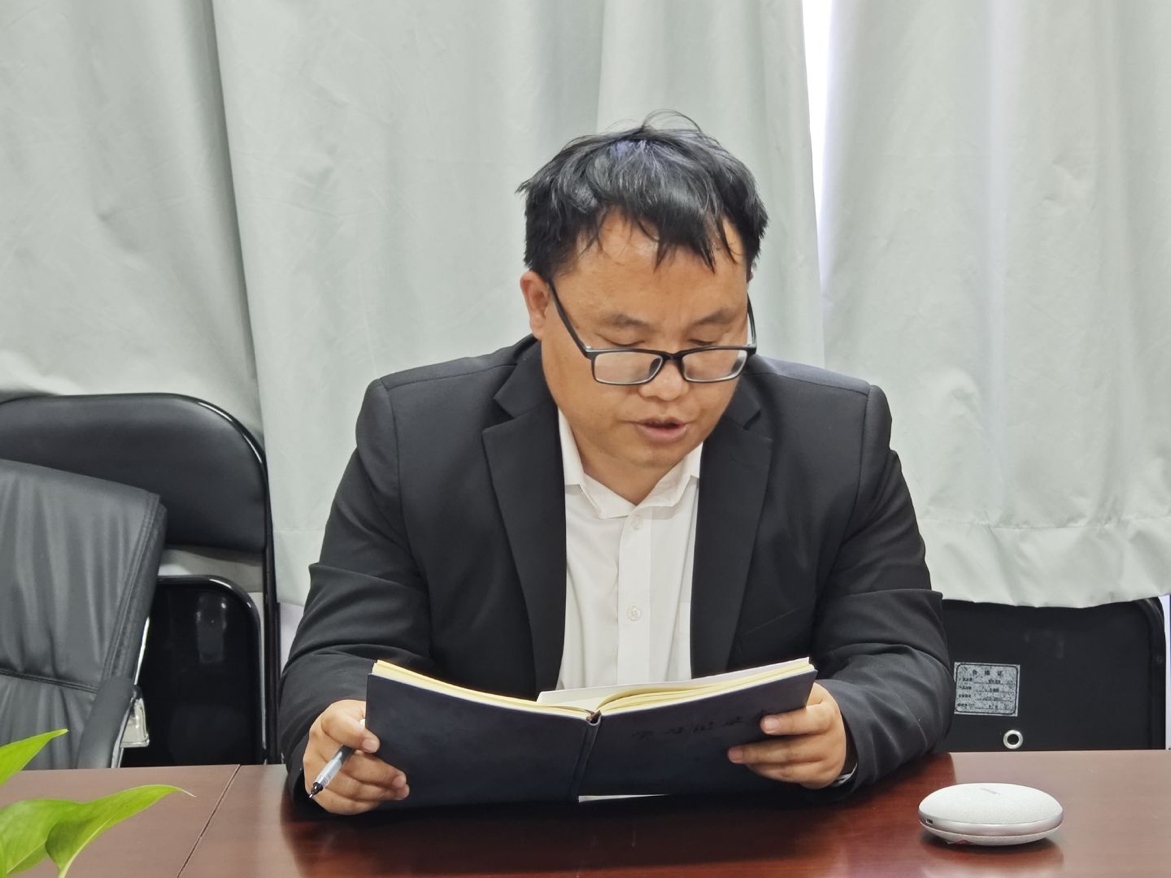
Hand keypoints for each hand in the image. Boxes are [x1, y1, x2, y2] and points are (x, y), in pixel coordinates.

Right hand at [303, 699, 408, 814]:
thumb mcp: (364, 714)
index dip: (356, 736)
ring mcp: (313, 770)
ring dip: (376, 792)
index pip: (337, 726)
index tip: (377, 745)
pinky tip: (381, 798)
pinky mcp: (315, 791)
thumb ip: (376, 723)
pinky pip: (339, 804)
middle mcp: (317, 745)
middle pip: (346, 764)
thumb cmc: (357, 725)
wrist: (333, 740)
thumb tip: (398, 738)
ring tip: (399, 791)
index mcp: (328, 720)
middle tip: (401, 778)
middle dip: (378, 773)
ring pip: (345, 787)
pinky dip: (364, 804)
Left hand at [727, 683, 852, 788]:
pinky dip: (769, 771)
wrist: (839, 736)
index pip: (810, 719)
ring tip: (737, 756)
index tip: (763, 724)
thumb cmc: (813, 709)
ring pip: (789, 767)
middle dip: (761, 750)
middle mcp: (830, 738)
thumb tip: (754, 697)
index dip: (787, 722)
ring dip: (760, 762)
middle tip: (735, 749)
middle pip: (794, 748)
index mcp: (827, 713)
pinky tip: (753, 764)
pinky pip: (791, 777)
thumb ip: (789, 695)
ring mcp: (826, 760)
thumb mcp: (810, 696)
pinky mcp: (820, 776)